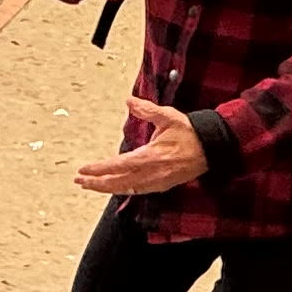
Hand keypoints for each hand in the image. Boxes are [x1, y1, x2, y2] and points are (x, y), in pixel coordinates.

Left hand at [76, 94, 209, 197]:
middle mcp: (152, 173)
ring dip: (106, 188)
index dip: (99, 169)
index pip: (118, 165)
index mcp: (151, 156)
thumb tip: (129, 100)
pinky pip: (137, 191)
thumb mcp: (168, 116)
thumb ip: (147, 110)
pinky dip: (122, 189)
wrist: (212, 148)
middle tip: (79, 180)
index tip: (83, 170)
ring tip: (90, 185)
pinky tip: (113, 187)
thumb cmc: (189, 132)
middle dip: (96, 183)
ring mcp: (157, 182)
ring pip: (126, 189)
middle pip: (118, 183)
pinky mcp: (162, 186)